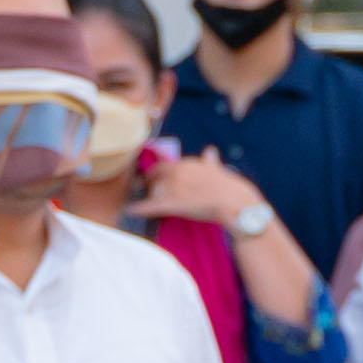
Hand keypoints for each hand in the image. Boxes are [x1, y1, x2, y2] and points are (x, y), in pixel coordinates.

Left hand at [139, 153, 259, 229]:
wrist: (233, 201)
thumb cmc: (229, 187)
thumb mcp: (218, 169)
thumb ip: (210, 161)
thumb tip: (210, 151)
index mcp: (186, 163)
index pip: (165, 165)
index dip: (158, 172)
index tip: (154, 177)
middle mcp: (176, 172)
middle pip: (154, 175)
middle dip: (147, 181)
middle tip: (141, 187)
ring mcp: (172, 187)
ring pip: (151, 190)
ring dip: (144, 195)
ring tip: (138, 201)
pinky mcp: (170, 204)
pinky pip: (149, 206)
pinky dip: (137, 208)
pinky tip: (130, 210)